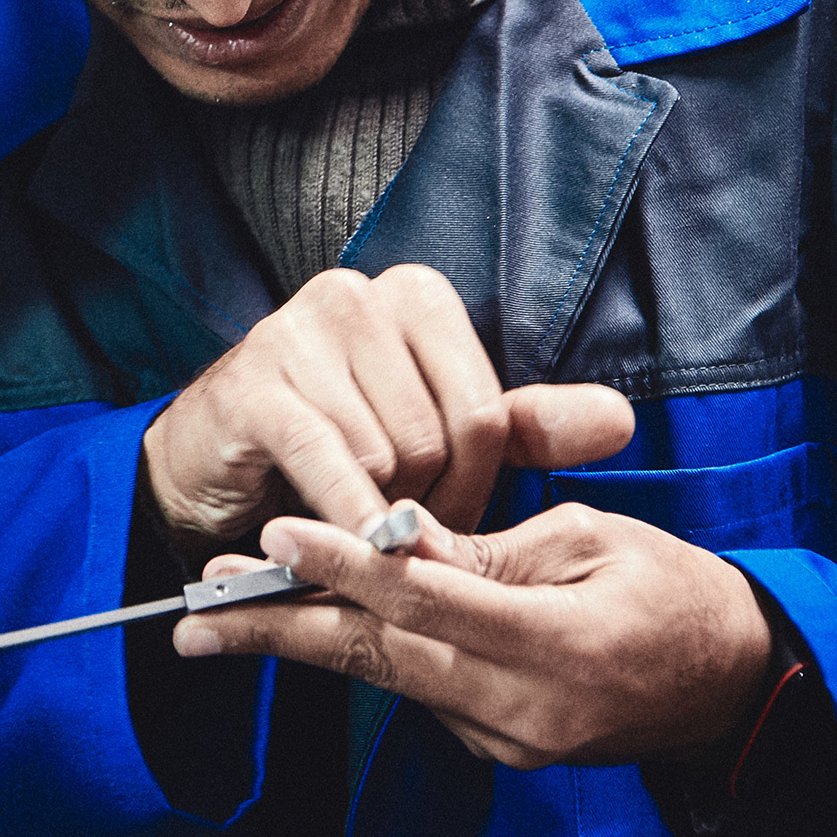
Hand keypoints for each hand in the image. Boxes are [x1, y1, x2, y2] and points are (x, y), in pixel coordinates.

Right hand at [139, 264, 634, 550]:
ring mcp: (297, 330)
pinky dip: (340, 513)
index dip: (474, 485)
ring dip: (372, 513)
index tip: (442, 509)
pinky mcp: (252, 382)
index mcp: (414, 297)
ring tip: (346, 515)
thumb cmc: (337, 449)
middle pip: (438, 437)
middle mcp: (357, 296)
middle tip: (386, 520)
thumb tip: (619, 420)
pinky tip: (332, 539)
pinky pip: (328, 461)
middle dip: (421, 503)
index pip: (487, 412)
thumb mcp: (440, 437)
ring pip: (386, 455)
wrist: (216, 468)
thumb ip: (524, 427)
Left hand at [172, 498, 777, 768]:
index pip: (429, 600)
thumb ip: (489, 550)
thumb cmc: (675, 591)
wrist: (739, 688)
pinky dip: (370, 659)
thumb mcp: (591, 539)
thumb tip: (398, 537)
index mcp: (560, 643)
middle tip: (195, 609)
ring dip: (307, 642)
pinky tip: (315, 624)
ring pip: (392, 681)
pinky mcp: (504, 754)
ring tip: (225, 610)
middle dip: (282, 629)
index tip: (276, 538)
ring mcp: (512, 741)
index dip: (347, 566)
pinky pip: (424, 696)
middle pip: (383, 659)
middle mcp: (528, 708)